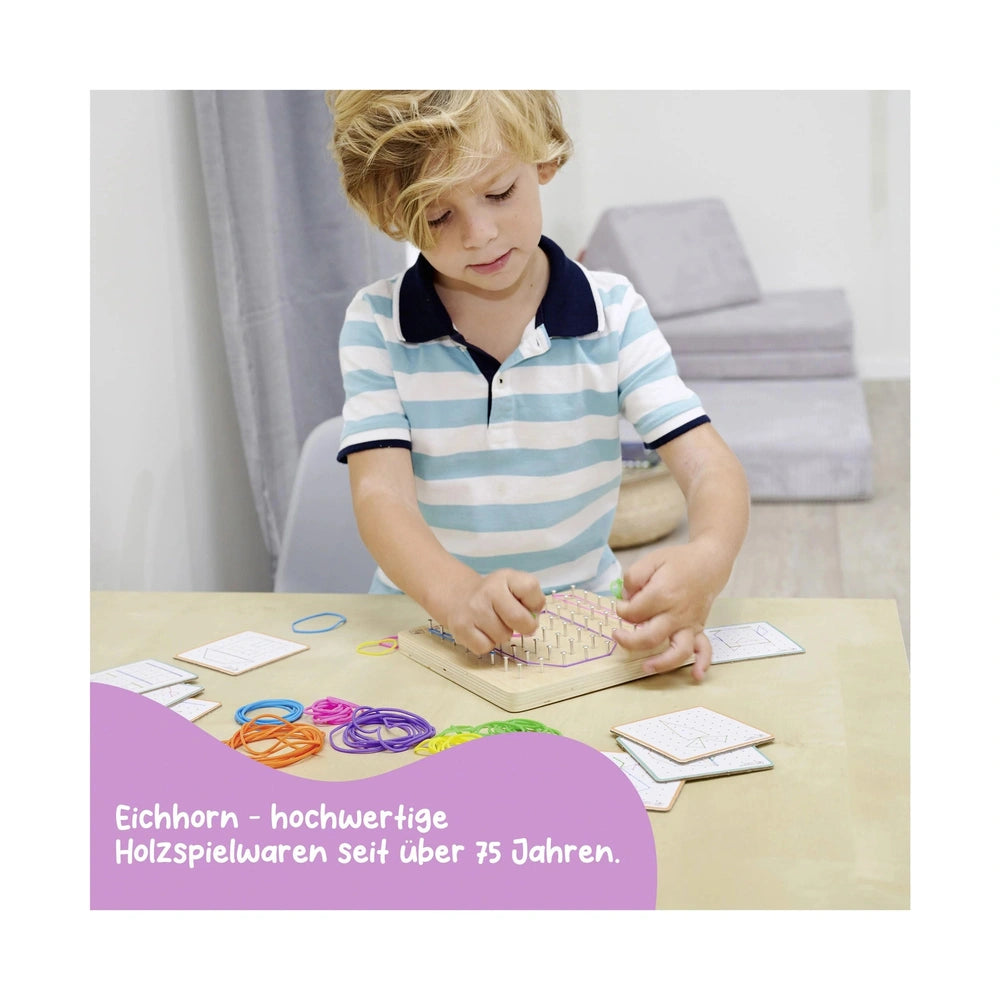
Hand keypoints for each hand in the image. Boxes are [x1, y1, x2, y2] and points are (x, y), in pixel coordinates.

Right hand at [444, 569, 545, 654]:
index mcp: (505, 577)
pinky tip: (482, 631)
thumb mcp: (514, 587)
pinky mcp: (461, 627)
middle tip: (518, 624)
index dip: (535, 602)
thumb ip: (530, 600)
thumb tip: (532, 622)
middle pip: (519, 618)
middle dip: (525, 627)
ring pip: (503, 636)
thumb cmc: (495, 596)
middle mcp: (488, 590)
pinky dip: (487, 644)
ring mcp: (473, 609)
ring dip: (503, 634)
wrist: (459, 596)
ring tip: (494, 624)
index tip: (528, 606)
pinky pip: (485, 647)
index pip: (529, 587)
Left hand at [612, 543, 727, 679]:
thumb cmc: (678, 562)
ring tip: (645, 667)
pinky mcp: (699, 628)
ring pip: (678, 650)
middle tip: (617, 635)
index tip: (621, 605)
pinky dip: (702, 664)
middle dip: (629, 640)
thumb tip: (626, 598)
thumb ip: (633, 577)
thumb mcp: (651, 559)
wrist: (708, 563)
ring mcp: (690, 624)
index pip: (634, 612)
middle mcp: (677, 613)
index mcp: (663, 594)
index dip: (622, 610)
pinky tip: (696, 676)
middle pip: (650, 637)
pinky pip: (704, 649)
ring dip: (661, 663)